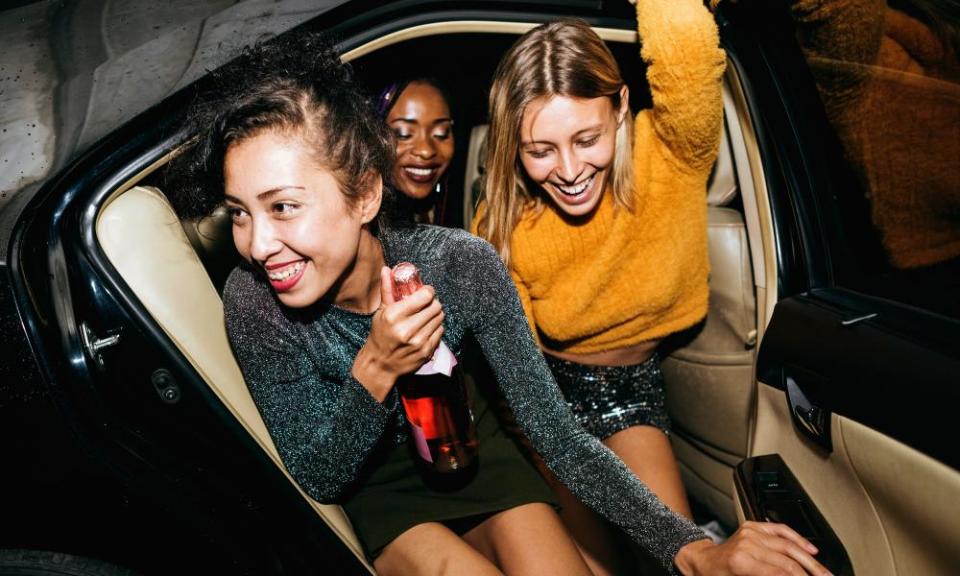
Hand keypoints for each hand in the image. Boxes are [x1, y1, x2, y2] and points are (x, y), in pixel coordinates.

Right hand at [352, 266, 444, 400]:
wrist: (381, 364)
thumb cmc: (380, 335)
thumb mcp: (381, 312)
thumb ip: (387, 290)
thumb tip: (387, 269)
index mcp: (394, 316)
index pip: (424, 296)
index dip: (428, 291)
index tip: (426, 292)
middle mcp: (406, 329)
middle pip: (435, 306)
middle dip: (433, 302)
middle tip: (427, 304)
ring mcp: (418, 342)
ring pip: (440, 318)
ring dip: (435, 314)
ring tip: (426, 316)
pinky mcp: (426, 351)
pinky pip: (440, 331)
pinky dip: (436, 327)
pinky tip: (427, 328)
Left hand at [674, 521, 831, 575]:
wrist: (702, 561)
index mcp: (743, 563)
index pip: (782, 573)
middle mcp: (748, 545)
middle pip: (789, 562)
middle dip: (810, 574)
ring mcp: (752, 533)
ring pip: (789, 546)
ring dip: (811, 561)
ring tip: (825, 573)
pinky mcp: (754, 526)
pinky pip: (781, 530)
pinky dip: (799, 539)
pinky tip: (812, 549)